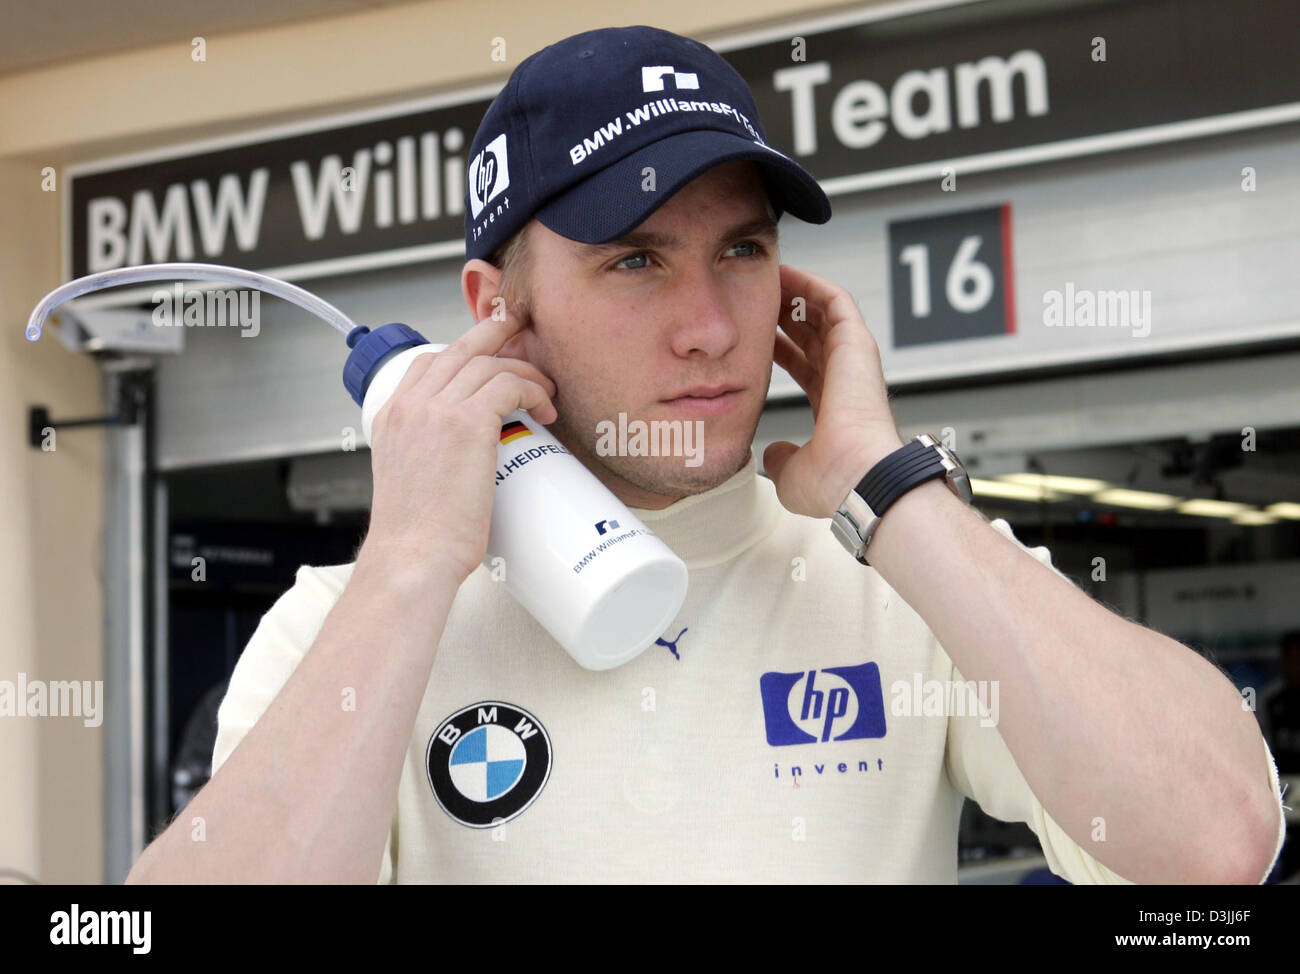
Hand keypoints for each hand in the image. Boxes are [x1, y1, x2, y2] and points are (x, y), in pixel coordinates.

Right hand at [360, 308, 558, 584]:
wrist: (411, 559)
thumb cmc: (417, 540)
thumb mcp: (409, 486)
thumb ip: (428, 461)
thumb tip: (465, 464)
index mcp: (390, 417)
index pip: (428, 363)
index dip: (464, 353)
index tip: (491, 359)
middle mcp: (410, 405)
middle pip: (460, 348)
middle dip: (497, 331)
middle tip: (524, 331)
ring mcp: (436, 410)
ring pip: (491, 364)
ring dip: (526, 373)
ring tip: (547, 395)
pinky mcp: (467, 423)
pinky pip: (510, 385)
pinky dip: (534, 390)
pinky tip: (545, 410)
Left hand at [764, 264, 904, 517]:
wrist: (858, 474)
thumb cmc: (834, 481)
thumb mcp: (792, 473)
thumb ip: (781, 458)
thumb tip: (772, 452)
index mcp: (834, 409)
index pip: (805, 367)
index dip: (779, 349)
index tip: (753, 337)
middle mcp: (846, 380)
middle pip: (812, 336)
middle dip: (784, 316)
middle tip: (754, 299)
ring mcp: (853, 359)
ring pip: (823, 312)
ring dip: (794, 294)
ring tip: (766, 279)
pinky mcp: (857, 342)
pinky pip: (834, 300)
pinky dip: (811, 285)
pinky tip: (785, 275)